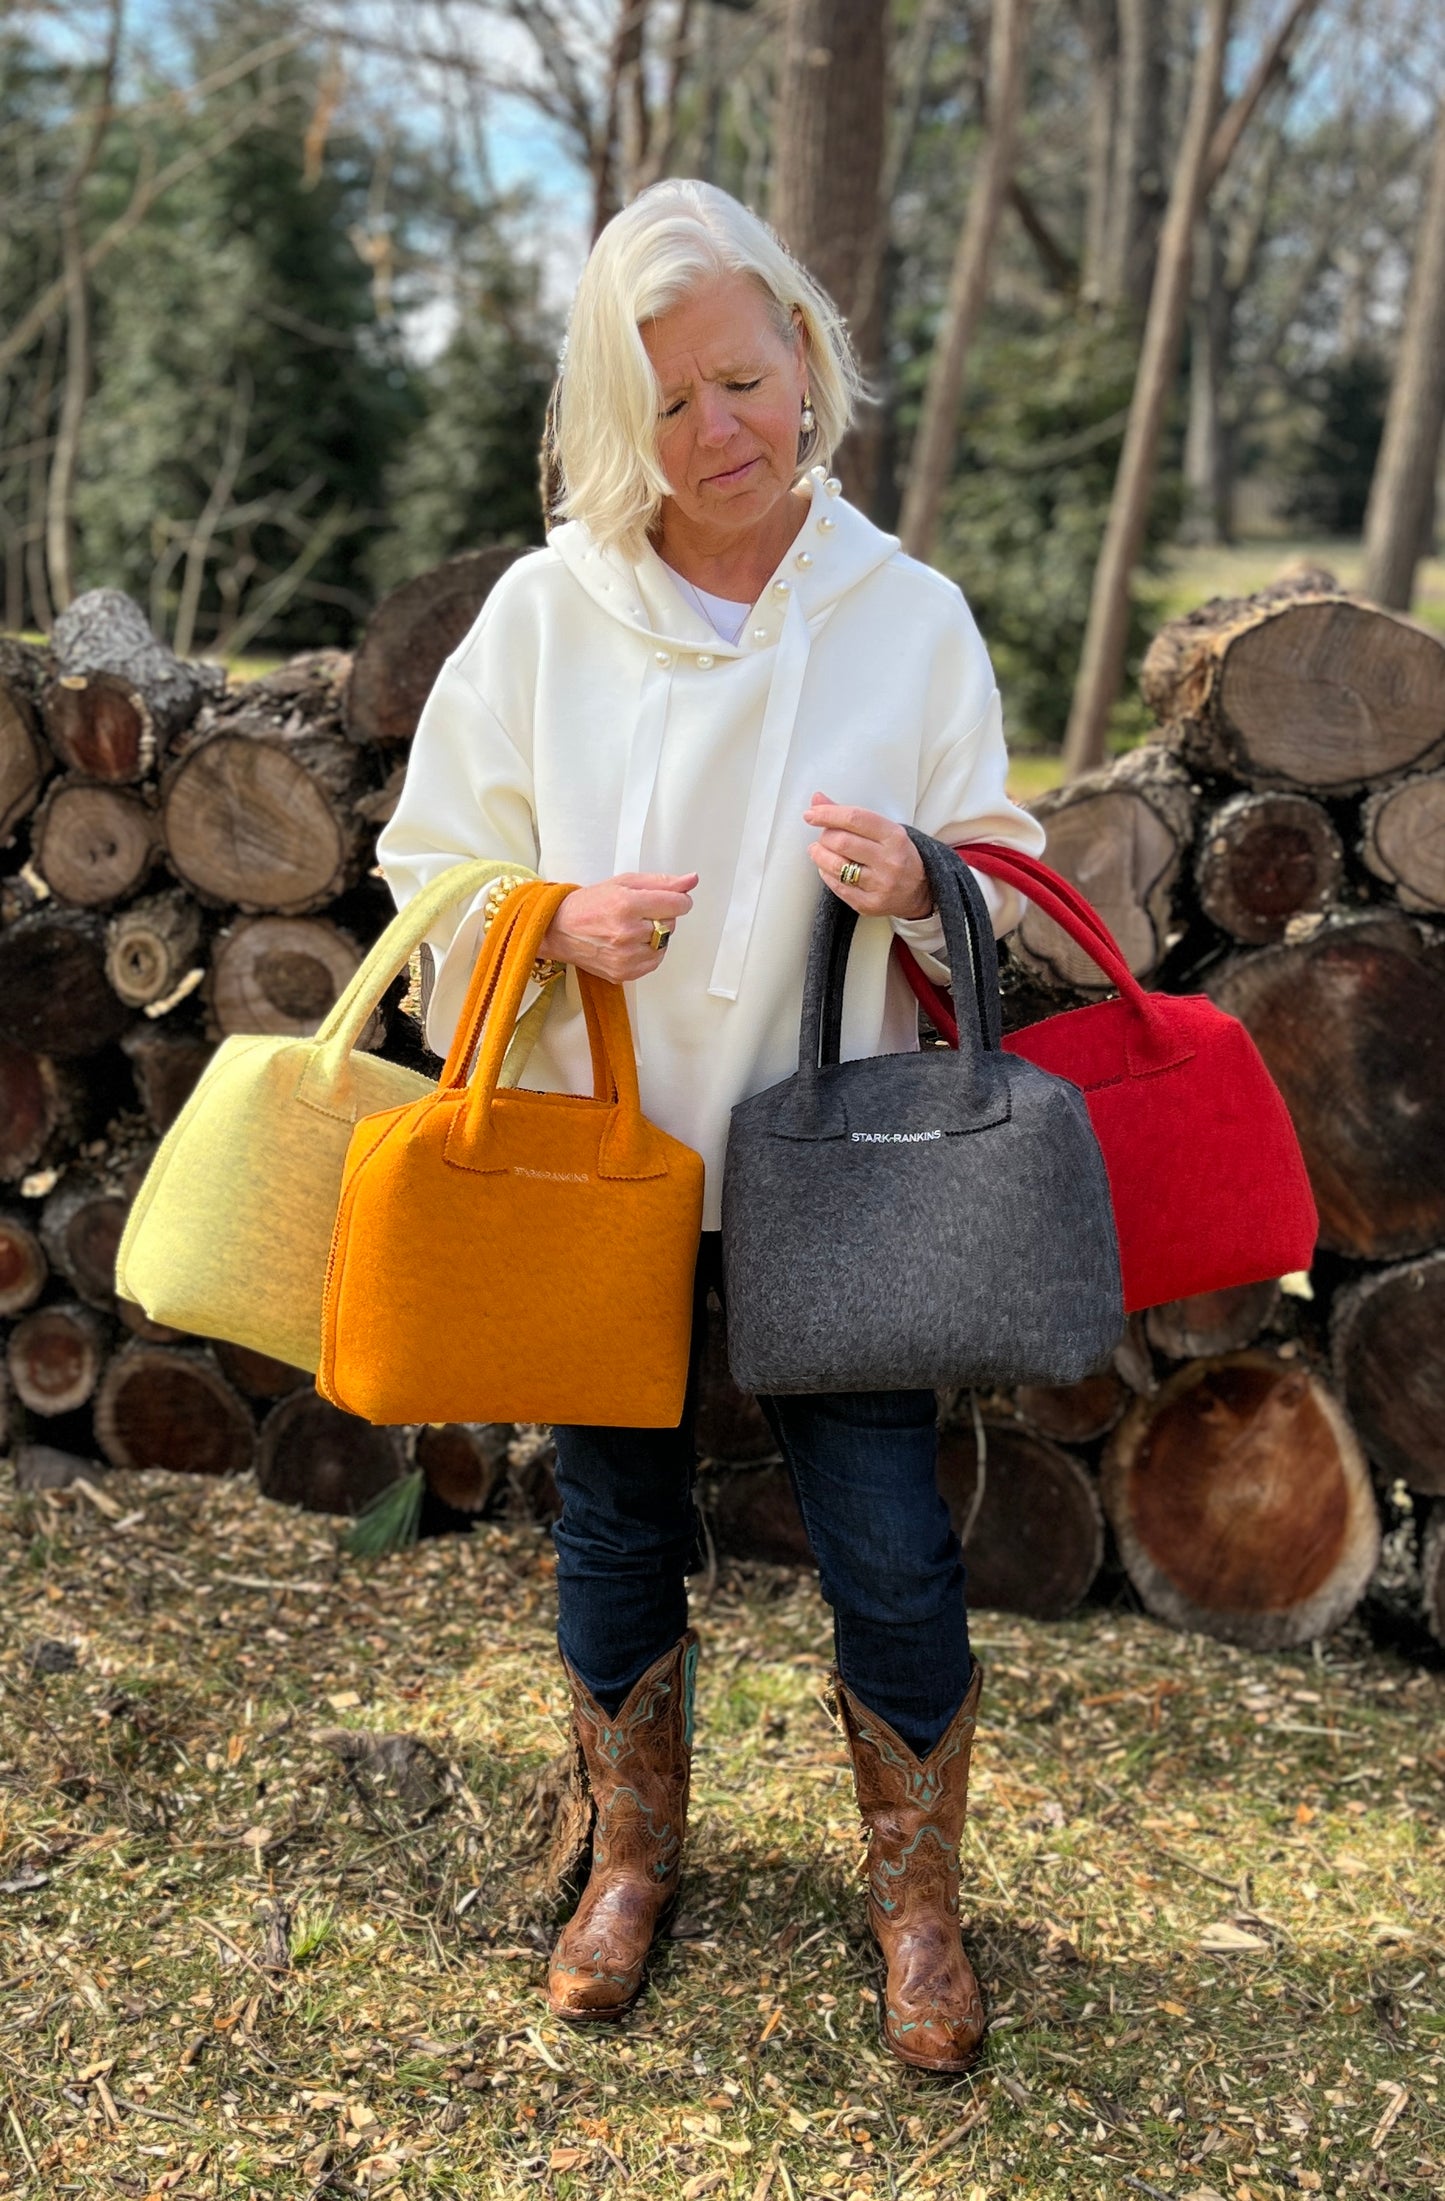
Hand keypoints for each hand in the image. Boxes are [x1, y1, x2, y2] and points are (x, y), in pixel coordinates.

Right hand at [539, 871, 697, 981]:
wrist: (559, 929)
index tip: (671, 899)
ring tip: (632, 928)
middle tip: (638, 913)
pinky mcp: (624, 972)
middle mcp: (626, 932)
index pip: (677, 904)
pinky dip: (648, 952)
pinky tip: (630, 943)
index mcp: (626, 905)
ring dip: (655, 935)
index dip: (678, 900)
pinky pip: (654, 961)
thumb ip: (661, 882)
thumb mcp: (624, 883)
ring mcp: (626, 956)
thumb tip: (691, 881)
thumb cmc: (589, 904)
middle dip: (661, 916)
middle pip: (670, 924)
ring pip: (664, 943)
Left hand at [803, 793, 931, 919]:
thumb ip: (850, 816)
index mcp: (894, 837)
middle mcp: (889, 861)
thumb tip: (818, 800)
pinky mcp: (870, 904)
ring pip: (836, 866)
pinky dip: (826, 874)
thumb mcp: (884, 830)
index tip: (812, 813)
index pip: (855, 819)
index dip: (828, 814)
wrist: (920, 891)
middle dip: (825, 836)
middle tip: (824, 836)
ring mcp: (880, 885)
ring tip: (819, 850)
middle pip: (842, 842)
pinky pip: (837, 887)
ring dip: (819, 855)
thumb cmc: (898, 855)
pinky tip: (828, 869)